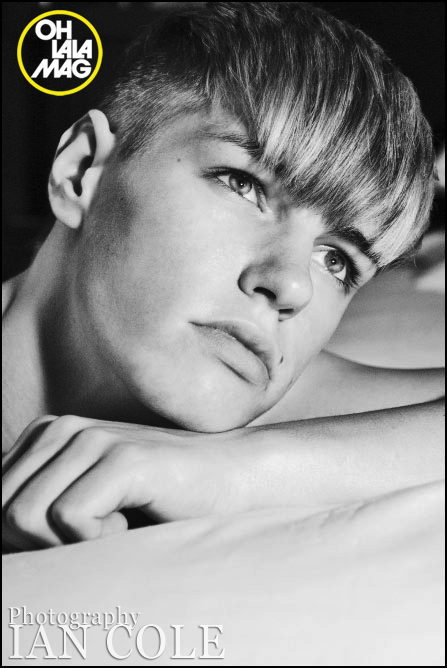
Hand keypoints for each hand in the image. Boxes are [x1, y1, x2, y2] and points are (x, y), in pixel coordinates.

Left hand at [2, 415, 235, 551]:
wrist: (230, 477)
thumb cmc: (159, 499)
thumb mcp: (84, 502)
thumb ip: (37, 508)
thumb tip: (2, 535)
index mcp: (45, 436)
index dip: (19, 538)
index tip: (68, 541)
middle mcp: (60, 429)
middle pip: (1, 513)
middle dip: (39, 546)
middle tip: (94, 537)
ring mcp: (92, 439)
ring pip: (24, 518)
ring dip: (69, 545)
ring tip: (115, 527)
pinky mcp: (123, 458)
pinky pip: (69, 519)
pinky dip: (98, 541)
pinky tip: (131, 523)